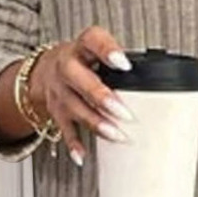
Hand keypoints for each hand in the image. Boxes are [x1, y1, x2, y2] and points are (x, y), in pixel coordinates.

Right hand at [24, 25, 137, 163]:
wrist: (45, 71)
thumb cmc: (83, 62)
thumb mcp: (96, 52)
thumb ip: (118, 65)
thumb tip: (152, 86)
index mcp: (82, 47)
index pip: (92, 40)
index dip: (107, 50)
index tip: (124, 64)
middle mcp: (66, 67)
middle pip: (79, 79)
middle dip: (102, 97)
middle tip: (124, 112)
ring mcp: (60, 90)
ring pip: (76, 108)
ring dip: (97, 123)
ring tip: (117, 135)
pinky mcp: (56, 112)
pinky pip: (65, 130)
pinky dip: (74, 144)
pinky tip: (82, 155)